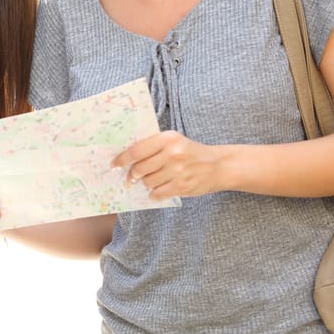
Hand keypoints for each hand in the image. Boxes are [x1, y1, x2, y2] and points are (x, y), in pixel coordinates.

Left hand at [111, 130, 225, 199]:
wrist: (218, 165)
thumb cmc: (190, 152)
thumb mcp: (173, 141)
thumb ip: (152, 145)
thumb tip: (126, 157)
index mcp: (167, 138)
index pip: (136, 150)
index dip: (122, 159)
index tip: (114, 164)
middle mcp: (172, 154)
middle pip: (140, 168)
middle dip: (132, 174)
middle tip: (131, 176)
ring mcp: (178, 171)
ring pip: (148, 182)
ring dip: (145, 183)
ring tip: (151, 180)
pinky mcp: (183, 186)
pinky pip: (158, 193)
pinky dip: (154, 194)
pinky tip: (156, 190)